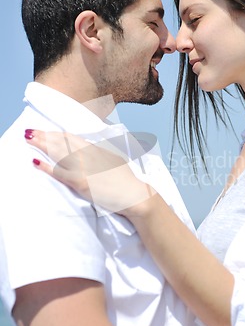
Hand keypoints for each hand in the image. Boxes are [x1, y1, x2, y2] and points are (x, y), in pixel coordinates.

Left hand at [25, 129, 154, 212]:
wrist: (134, 194)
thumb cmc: (126, 179)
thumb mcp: (114, 158)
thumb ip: (101, 152)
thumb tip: (92, 147)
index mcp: (96, 149)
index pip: (72, 138)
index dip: (57, 134)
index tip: (45, 131)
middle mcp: (88, 155)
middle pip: (62, 142)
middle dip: (44, 136)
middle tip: (30, 131)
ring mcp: (84, 168)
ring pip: (58, 154)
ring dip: (42, 145)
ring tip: (29, 139)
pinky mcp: (81, 182)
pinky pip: (60, 173)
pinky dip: (47, 167)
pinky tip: (36, 161)